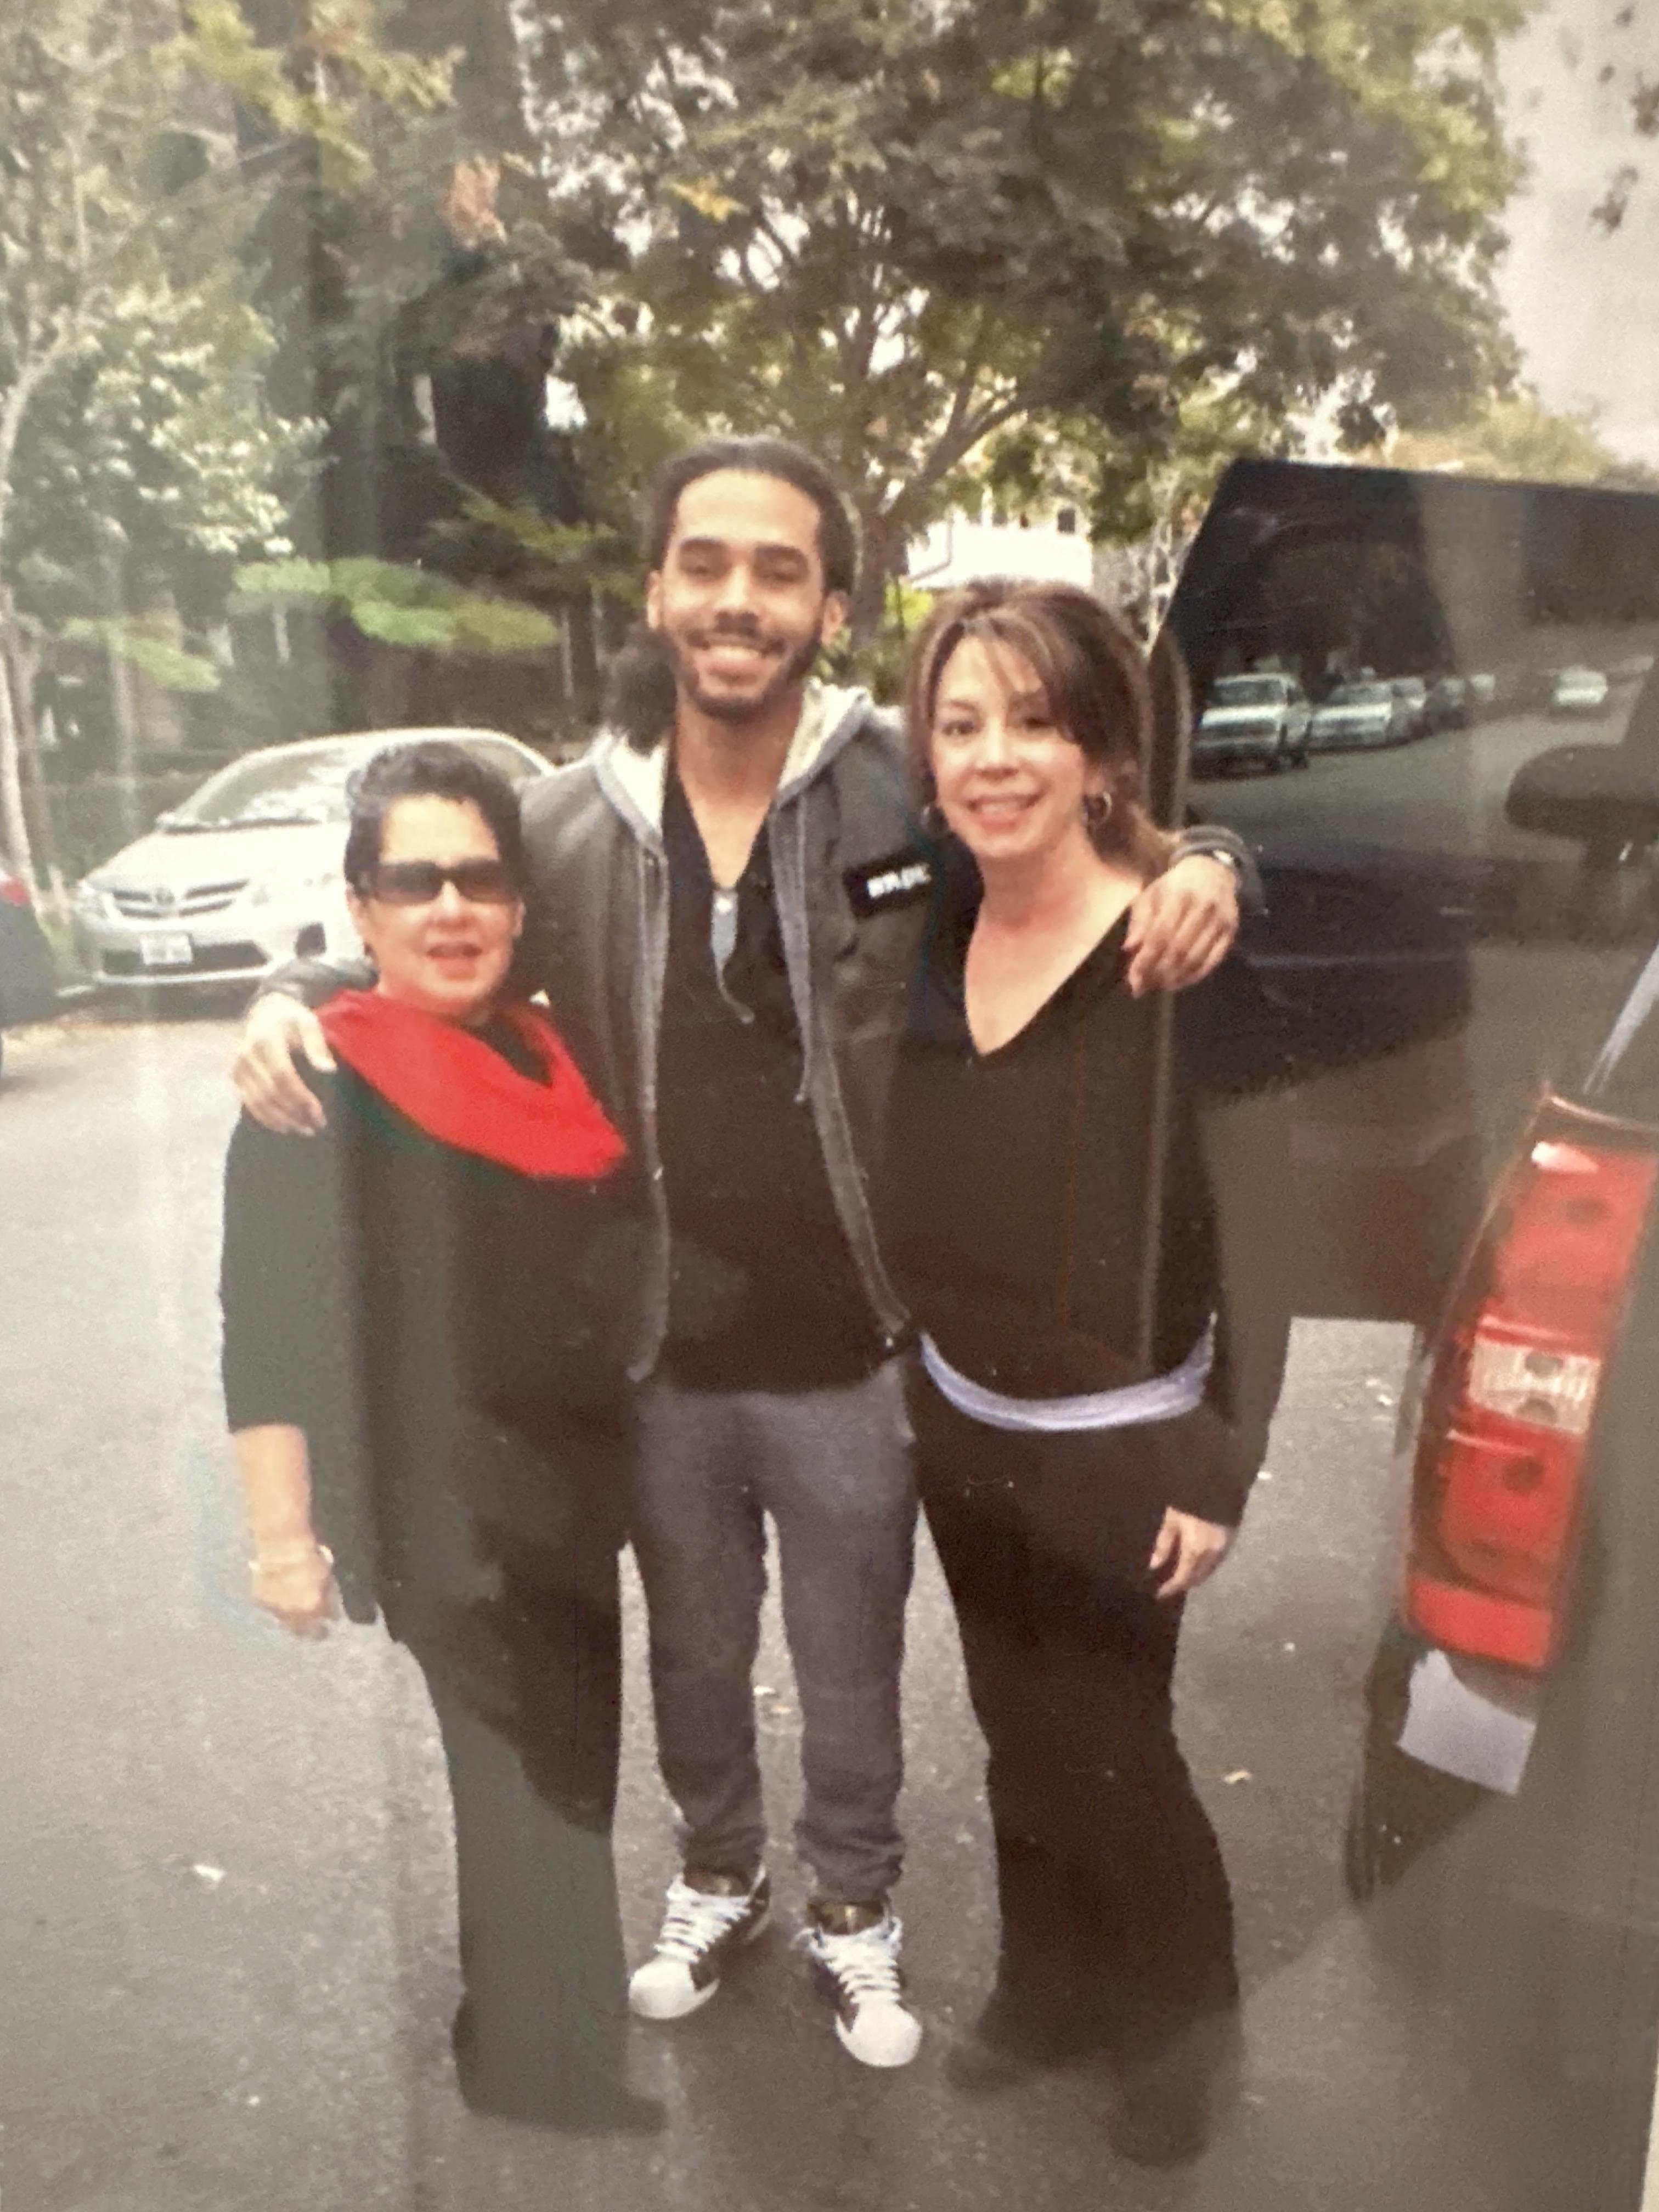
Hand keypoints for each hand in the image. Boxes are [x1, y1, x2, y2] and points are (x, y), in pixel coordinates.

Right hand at [231, 994, 333, 1134]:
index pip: (283, 1076)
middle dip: (294, 1113)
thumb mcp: (308, 1022)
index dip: (300, 1098)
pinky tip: (285, 1126)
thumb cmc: (291, 1018)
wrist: (264, 1011)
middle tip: (317, 1126)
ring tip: (304, 1129)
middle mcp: (247, 1055)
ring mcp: (238, 1067)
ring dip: (281, 1120)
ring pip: (258, 1103)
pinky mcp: (235, 1076)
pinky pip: (249, 1103)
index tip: (319, 1113)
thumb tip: (328, 1070)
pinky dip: (267, 1118)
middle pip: (270, 1093)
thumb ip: (317, 1044)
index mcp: (266, 1040)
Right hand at [248, 1541, 339, 1639]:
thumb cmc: (311, 1559)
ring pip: (284, 1623)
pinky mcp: (261, 1601)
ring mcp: (274, 1610)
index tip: (326, 1627)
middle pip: (300, 1632)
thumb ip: (330, 1601)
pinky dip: (278, 1607)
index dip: (323, 1630)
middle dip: (307, 1631)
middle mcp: (292, 1615)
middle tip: (311, 1625)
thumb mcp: (328, 1580)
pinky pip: (272, 1609)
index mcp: (311, 1610)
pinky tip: (282, 1599)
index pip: (319, 1631)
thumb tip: (332, 1616)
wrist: (282, 1547)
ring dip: (292, 1620)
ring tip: (298, 1612)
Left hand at [1123, 855, 1238, 995]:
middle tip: (1144, 986)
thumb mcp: (1151, 895)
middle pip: (1178, 949)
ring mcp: (1220, 920)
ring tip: (1159, 985)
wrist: (1212, 871)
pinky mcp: (1231, 931)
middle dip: (1158, 972)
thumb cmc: (1174, 887)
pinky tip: (1180, 982)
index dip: (1146, 960)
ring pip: (1196, 958)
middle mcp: (1202, 907)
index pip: (1160, 935)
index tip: (1134, 979)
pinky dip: (1195, 976)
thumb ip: (1140, 921)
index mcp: (1178, 895)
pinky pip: (1212, 961)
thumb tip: (1130, 948)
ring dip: (1175, 977)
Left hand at [1148, 1507, 1232, 1598]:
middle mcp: (1214, 1554)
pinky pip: (1218, 1560)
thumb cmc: (1188, 1498)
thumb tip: (1154, 1565)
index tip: (1159, 1594)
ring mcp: (1225, 1547)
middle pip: (1199, 1577)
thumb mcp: (1172, 1519)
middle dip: (1185, 1583)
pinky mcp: (1231, 1538)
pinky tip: (1197, 1561)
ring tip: (1182, 1574)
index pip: (1183, 1578)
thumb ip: (1163, 1543)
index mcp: (1197, 1551)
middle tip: (1170, 1585)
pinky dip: (1206, 1565)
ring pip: (1210, 1570)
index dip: (1171, 1588)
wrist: (1217, 1480)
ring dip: (1197, 1575)